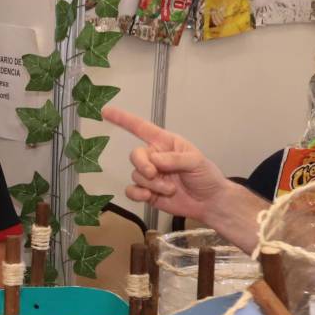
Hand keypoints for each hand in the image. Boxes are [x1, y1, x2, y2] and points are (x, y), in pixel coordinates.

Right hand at [101, 105, 234, 223]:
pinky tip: (149, 197)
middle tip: (154, 173)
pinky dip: (138, 194)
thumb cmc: (206, 176)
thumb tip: (153, 160)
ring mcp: (150, 176)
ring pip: (136, 176)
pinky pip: (132, 191)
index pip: (141, 128)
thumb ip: (174, 159)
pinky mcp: (147, 193)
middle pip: (135, 155)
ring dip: (153, 184)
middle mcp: (154, 157)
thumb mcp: (195, 161)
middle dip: (143, 165)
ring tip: (171, 189)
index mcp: (165, 143)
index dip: (123, 119)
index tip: (105, 112)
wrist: (209, 202)